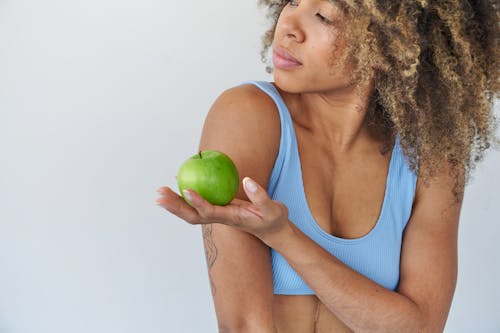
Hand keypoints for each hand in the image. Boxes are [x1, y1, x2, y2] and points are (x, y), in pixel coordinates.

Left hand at [156, 177, 290, 243]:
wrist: (272, 229)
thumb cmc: (273, 219)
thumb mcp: (272, 209)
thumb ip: (260, 196)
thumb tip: (247, 180)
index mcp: (232, 218)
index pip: (211, 212)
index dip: (198, 202)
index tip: (187, 190)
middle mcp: (220, 218)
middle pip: (192, 215)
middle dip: (175, 206)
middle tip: (159, 194)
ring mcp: (217, 215)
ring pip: (191, 211)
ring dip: (175, 203)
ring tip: (160, 191)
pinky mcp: (218, 209)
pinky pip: (198, 202)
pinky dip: (186, 195)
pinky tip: (180, 180)